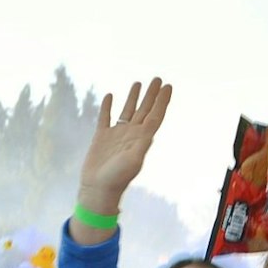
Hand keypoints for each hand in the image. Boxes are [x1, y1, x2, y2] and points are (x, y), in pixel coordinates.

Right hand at [76, 77, 172, 218]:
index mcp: (142, 139)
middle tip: (158, 78)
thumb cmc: (117, 178)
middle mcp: (131, 134)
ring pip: (127, 111)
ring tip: (138, 83)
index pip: (155, 115)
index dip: (162, 101)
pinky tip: (110, 95)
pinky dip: (108, 106)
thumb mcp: (132, 161)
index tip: (168, 86)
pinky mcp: (101, 137)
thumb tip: (150, 133)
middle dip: (152, 95)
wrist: (98, 188)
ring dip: (133, 97)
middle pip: (144, 110)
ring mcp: (117, 135)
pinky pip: (106, 117)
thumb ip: (141, 146)